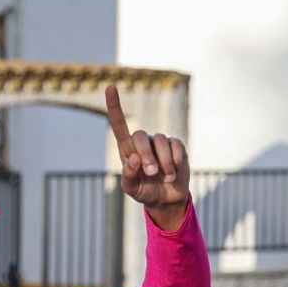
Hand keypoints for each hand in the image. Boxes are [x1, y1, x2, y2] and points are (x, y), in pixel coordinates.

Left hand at [104, 84, 189, 229]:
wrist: (166, 199)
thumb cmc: (144, 191)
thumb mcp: (131, 189)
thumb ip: (128, 175)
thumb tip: (134, 158)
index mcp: (127, 150)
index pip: (119, 125)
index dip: (114, 106)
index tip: (110, 87)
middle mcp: (143, 142)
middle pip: (140, 136)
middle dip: (146, 154)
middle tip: (151, 173)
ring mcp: (160, 143)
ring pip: (161, 141)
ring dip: (164, 163)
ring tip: (165, 177)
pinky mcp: (176, 146)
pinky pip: (176, 145)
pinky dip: (175, 161)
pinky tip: (175, 172)